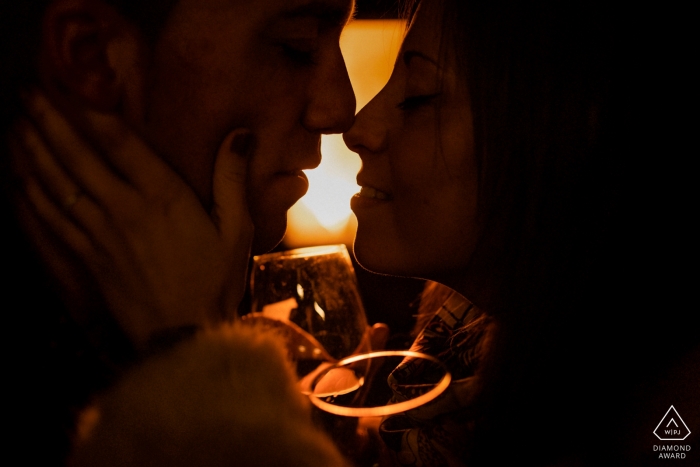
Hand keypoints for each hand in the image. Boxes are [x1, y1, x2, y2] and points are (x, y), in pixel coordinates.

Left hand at [9, 91, 253, 346]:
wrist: (184, 334)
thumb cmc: (214, 280)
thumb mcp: (236, 229)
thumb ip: (232, 179)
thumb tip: (240, 135)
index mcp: (163, 197)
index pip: (121, 143)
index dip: (93, 112)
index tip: (73, 87)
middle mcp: (124, 209)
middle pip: (78, 158)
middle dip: (50, 122)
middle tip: (28, 94)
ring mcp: (100, 234)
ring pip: (58, 185)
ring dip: (34, 152)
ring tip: (17, 124)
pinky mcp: (87, 258)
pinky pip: (52, 220)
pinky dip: (33, 196)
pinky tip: (20, 178)